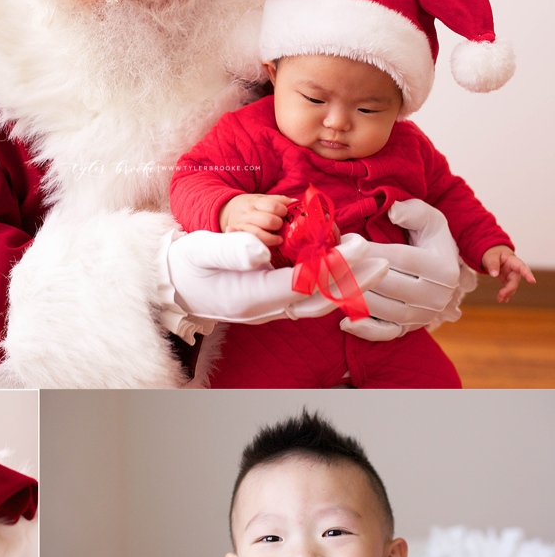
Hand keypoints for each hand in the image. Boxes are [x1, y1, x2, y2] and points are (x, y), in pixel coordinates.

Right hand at [168, 230, 387, 324]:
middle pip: (319, 300)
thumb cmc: (186, 264)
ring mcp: (269, 309)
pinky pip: (307, 297)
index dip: (335, 268)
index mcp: (251, 296)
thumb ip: (231, 248)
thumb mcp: (202, 250)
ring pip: (316, 301)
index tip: (360, 247)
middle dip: (353, 280)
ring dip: (345, 283)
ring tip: (369, 261)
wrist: (173, 285)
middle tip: (382, 259)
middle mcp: (265, 309)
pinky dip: (328, 282)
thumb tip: (262, 248)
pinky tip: (342, 264)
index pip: (303, 284)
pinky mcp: (271, 302)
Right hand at [219, 194, 294, 245]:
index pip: (273, 206)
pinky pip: (249, 242)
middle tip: (280, 226)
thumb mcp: (261, 198)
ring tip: (279, 239)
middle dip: (278, 224)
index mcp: (255, 202)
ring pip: (258, 234)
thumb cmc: (249, 206)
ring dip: (272, 238)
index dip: (282, 211)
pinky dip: (258, 244)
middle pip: (268, 220)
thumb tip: (295, 202)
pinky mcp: (238, 236)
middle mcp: (247, 214)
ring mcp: (242, 226)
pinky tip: (267, 247)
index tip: (284, 214)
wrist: (226, 210)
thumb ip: (278, 200)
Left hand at [340, 198, 462, 341]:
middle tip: (329, 262)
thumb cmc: (429, 242)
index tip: (345, 239)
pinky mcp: (407, 330)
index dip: (368, 249)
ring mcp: (420, 317)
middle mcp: (435, 296)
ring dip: (351, 296)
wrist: (442, 275)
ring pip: (380, 309)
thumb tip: (393, 212)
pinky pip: (383, 334)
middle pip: (386, 284)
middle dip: (354, 271)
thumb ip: (413, 212)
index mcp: (441, 268)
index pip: (398, 258)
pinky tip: (343, 320)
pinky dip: (363, 329)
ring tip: (330, 281)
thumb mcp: (430, 221)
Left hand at [482, 245, 534, 301]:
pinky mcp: (506, 279)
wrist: (492, 254)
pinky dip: (505, 294)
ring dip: (507, 293)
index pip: (522, 267)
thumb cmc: (493, 253)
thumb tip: (494, 274)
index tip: (532, 281)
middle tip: (501, 295)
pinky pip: (508, 287)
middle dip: (510, 288)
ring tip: (499, 299)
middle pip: (516, 280)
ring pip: (512, 285)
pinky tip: (502, 300)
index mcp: (513, 261)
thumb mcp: (490, 256)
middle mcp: (514, 269)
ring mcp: (510, 275)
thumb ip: (492, 264)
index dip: (528, 274)